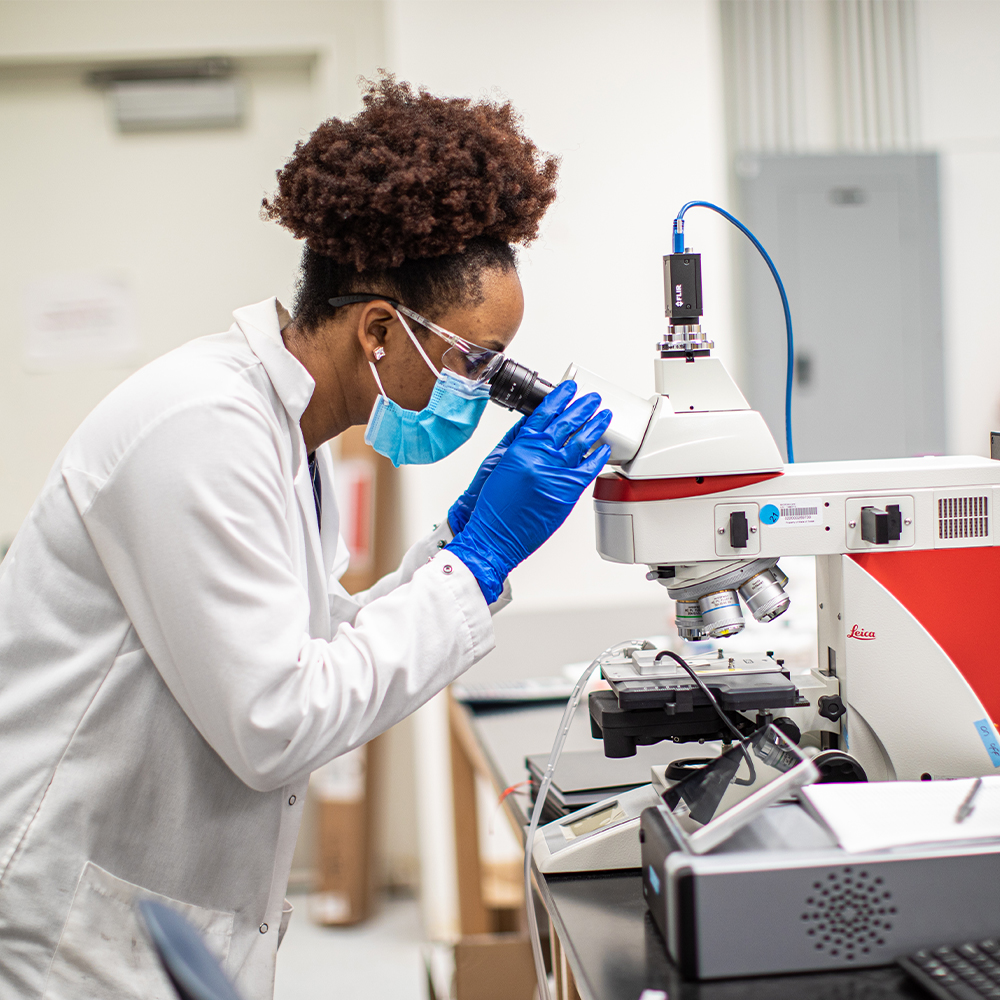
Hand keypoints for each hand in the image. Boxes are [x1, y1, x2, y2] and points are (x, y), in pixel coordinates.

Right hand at [446, 381, 611, 602]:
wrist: (493, 534)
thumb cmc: (492, 504)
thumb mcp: (499, 463)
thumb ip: (517, 441)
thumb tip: (532, 425)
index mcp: (522, 446)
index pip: (544, 413)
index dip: (559, 398)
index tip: (568, 388)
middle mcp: (540, 456)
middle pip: (567, 424)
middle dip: (582, 407)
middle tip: (593, 398)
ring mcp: (556, 473)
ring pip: (582, 442)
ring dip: (595, 426)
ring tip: (603, 415)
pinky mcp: (567, 491)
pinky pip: (588, 468)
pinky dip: (598, 457)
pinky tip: (604, 449)